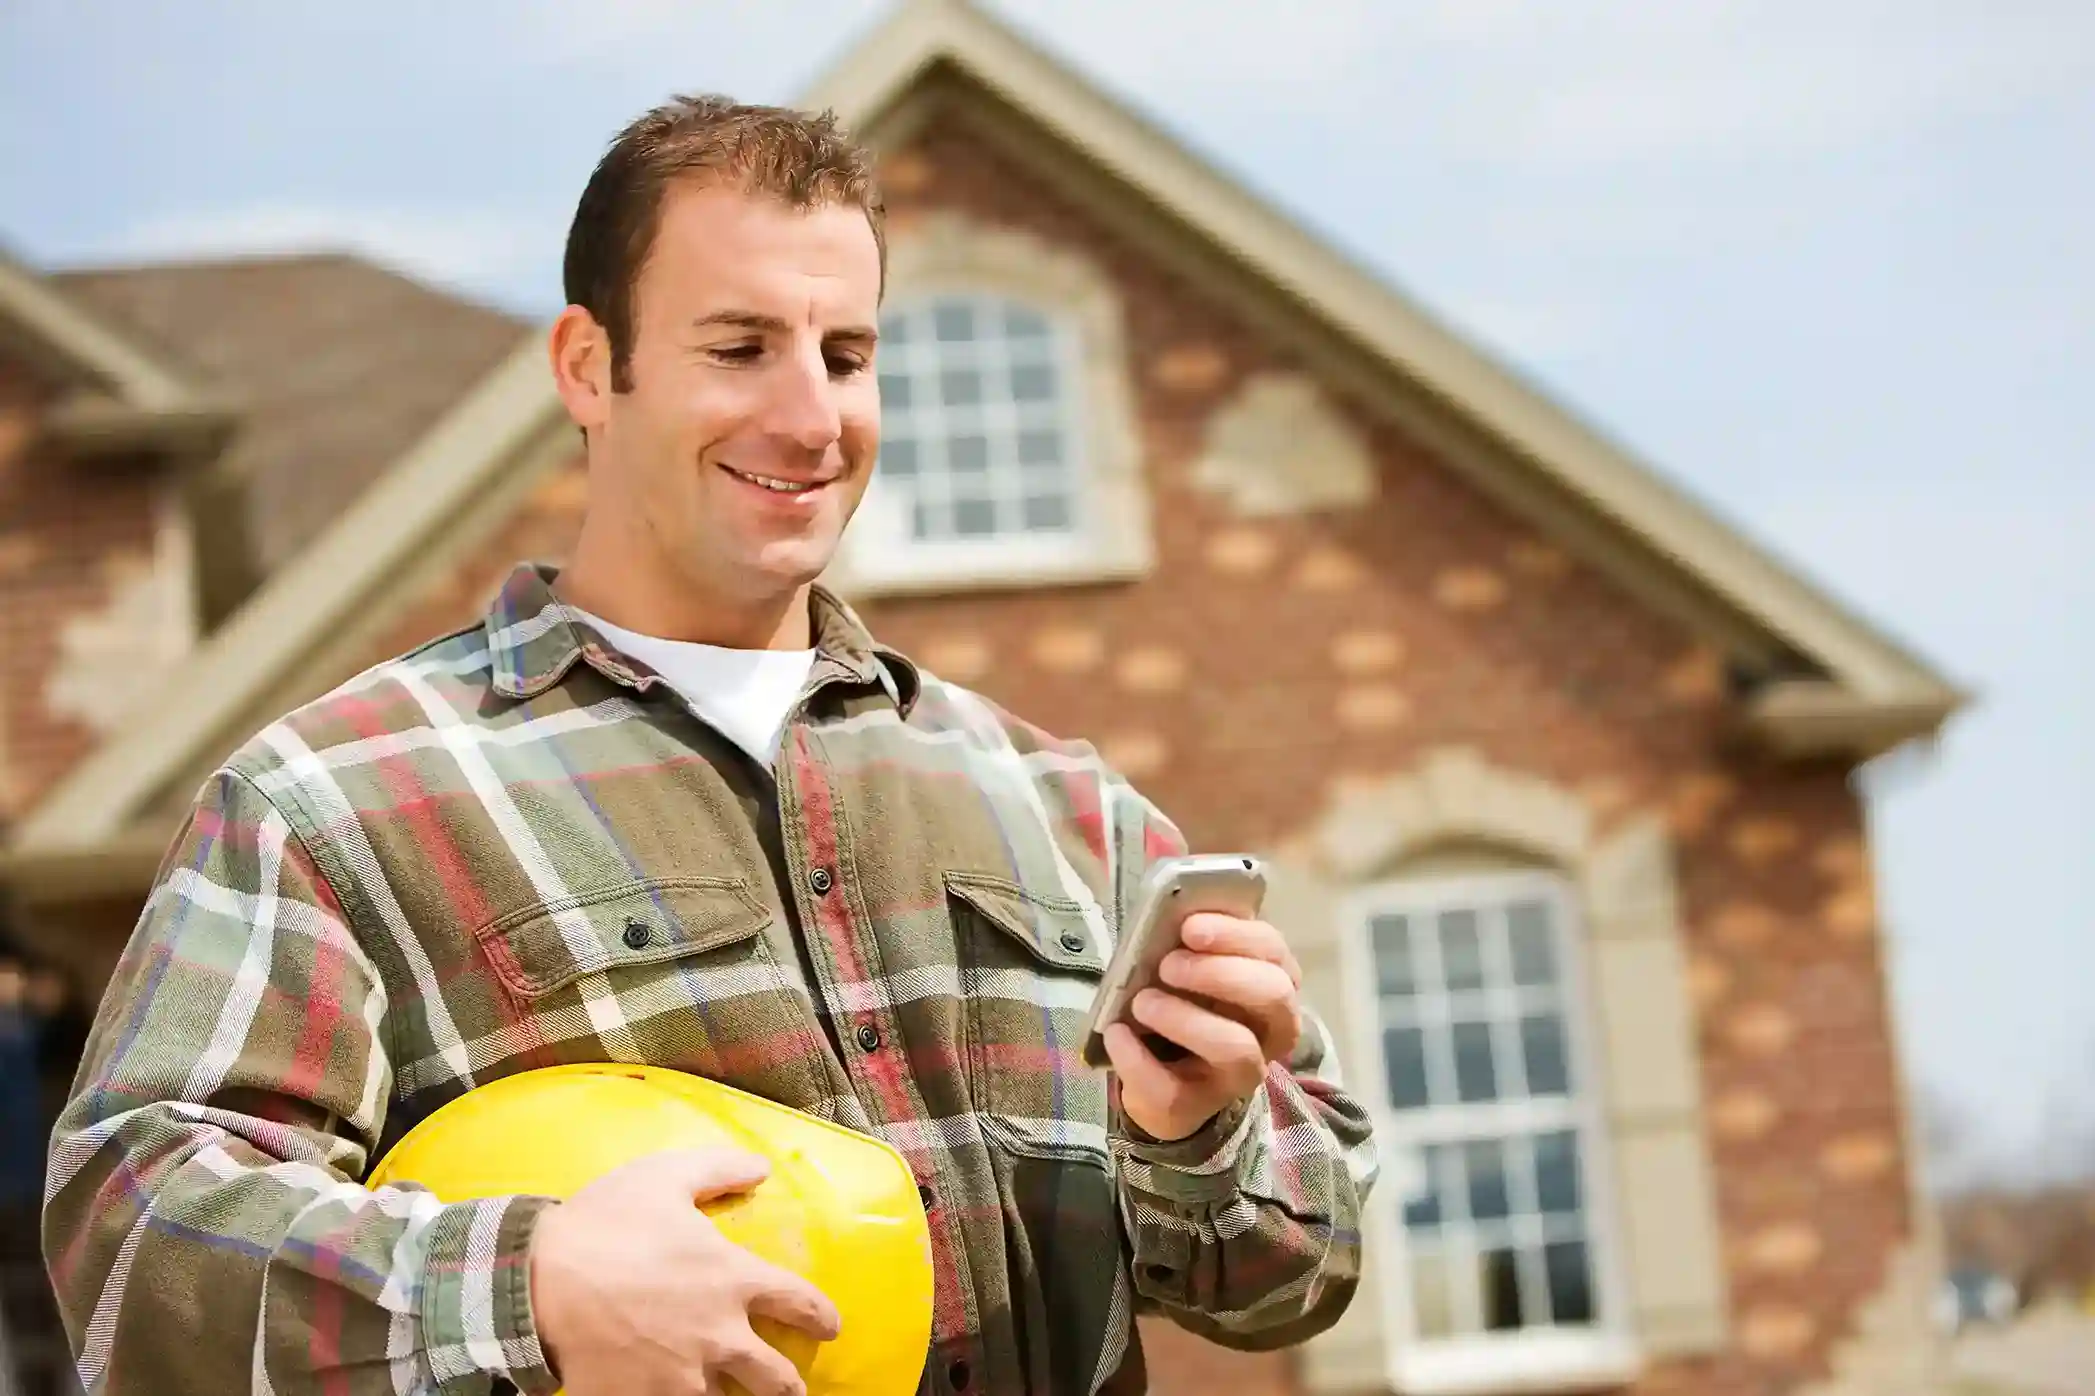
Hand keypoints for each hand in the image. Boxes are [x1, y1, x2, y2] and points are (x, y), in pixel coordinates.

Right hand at [528, 1149, 840, 1395]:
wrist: (535, 1282)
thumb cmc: (604, 1223)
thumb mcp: (665, 1175)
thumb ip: (719, 1169)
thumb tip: (763, 1168)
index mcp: (733, 1280)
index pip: (799, 1302)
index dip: (821, 1316)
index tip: (830, 1326)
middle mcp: (720, 1336)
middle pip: (776, 1377)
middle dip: (788, 1385)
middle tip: (791, 1388)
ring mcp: (682, 1378)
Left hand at [1102, 913, 1301, 1142]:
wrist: (1159, 1077)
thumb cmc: (1183, 1004)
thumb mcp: (1193, 969)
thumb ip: (1194, 945)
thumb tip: (1171, 915)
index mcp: (1271, 986)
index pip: (1273, 953)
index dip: (1236, 936)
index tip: (1190, 927)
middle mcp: (1268, 1032)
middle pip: (1273, 996)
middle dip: (1219, 973)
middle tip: (1168, 966)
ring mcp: (1238, 1075)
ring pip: (1235, 1047)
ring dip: (1185, 1018)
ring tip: (1143, 1003)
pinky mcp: (1196, 1106)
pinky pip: (1171, 1088)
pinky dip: (1136, 1058)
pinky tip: (1116, 1035)